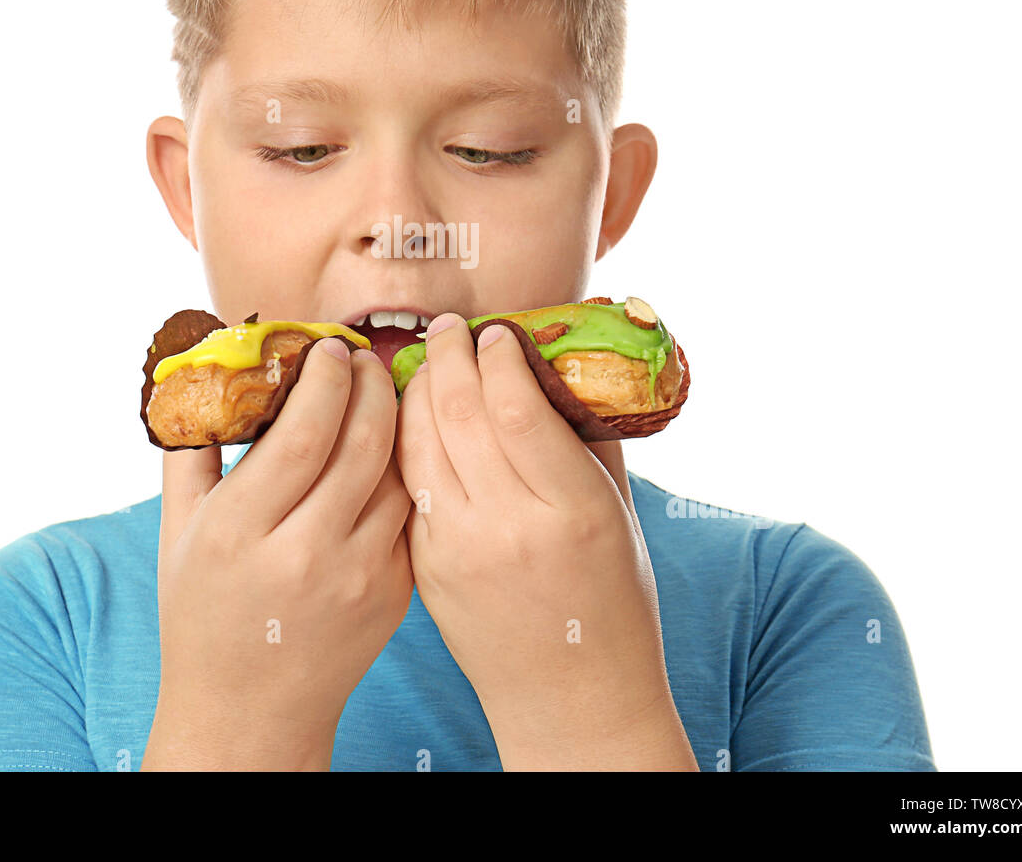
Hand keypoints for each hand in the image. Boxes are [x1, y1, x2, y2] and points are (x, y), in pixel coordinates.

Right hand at [144, 339, 413, 769]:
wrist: (250, 715)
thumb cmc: (204, 616)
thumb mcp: (176, 533)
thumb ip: (190, 449)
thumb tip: (203, 371)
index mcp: (240, 531)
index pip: (304, 429)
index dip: (326, 376)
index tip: (329, 347)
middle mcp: (304, 553)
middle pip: (361, 441)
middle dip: (370, 383)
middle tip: (364, 357)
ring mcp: (357, 577)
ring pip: (397, 473)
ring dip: (395, 422)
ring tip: (380, 394)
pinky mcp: (394, 595)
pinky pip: (408, 513)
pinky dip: (402, 473)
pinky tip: (390, 450)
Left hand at [395, 313, 692, 768]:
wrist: (572, 696)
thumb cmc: (611, 600)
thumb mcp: (618, 515)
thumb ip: (587, 439)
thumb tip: (556, 365)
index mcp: (570, 511)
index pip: (518, 409)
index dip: (500, 358)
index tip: (497, 332)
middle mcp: (509, 528)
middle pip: (459, 414)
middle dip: (449, 357)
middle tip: (449, 326)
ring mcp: (458, 551)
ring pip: (419, 444)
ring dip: (416, 389)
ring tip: (425, 359)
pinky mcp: (425, 568)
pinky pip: (406, 484)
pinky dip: (403, 438)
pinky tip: (409, 413)